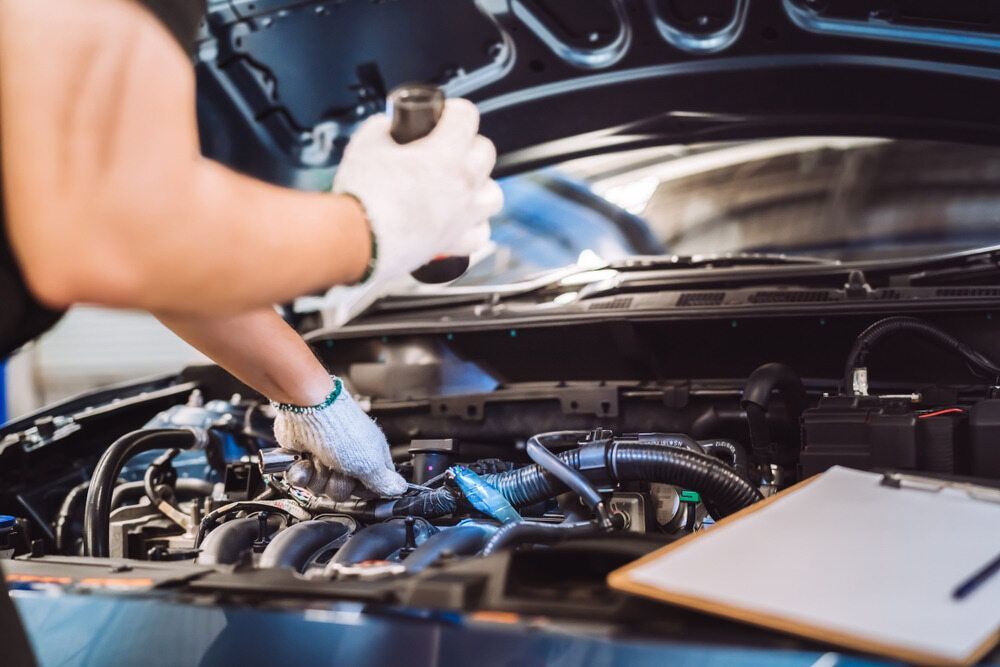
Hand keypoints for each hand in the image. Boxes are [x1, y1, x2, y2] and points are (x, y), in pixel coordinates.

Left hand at [272, 378, 405, 498]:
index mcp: (370, 457)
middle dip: (337, 484)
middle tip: (338, 468)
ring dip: (317, 476)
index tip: (360, 485)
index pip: (372, 487)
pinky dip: (300, 472)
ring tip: (319, 458)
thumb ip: (385, 482)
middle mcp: (348, 459)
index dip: (364, 492)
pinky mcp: (304, 458)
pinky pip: (301, 480)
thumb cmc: (342, 429)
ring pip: (320, 488)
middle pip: (343, 492)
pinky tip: (305, 460)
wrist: (308, 411)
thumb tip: (401, 489)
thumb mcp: (371, 463)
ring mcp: (324, 459)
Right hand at [334, 98, 502, 286]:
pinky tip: (458, 220)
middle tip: (445, 148)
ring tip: (458, 185)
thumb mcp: (366, 144)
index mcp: (445, 154)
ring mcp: (463, 216)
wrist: (356, 240)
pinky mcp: (454, 243)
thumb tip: (387, 126)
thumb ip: (382, 127)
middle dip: (467, 144)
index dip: (453, 110)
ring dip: (480, 185)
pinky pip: (481, 233)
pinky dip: (474, 225)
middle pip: (486, 152)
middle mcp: (463, 185)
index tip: (442, 116)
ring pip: (493, 194)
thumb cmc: (362, 195)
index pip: (467, 116)